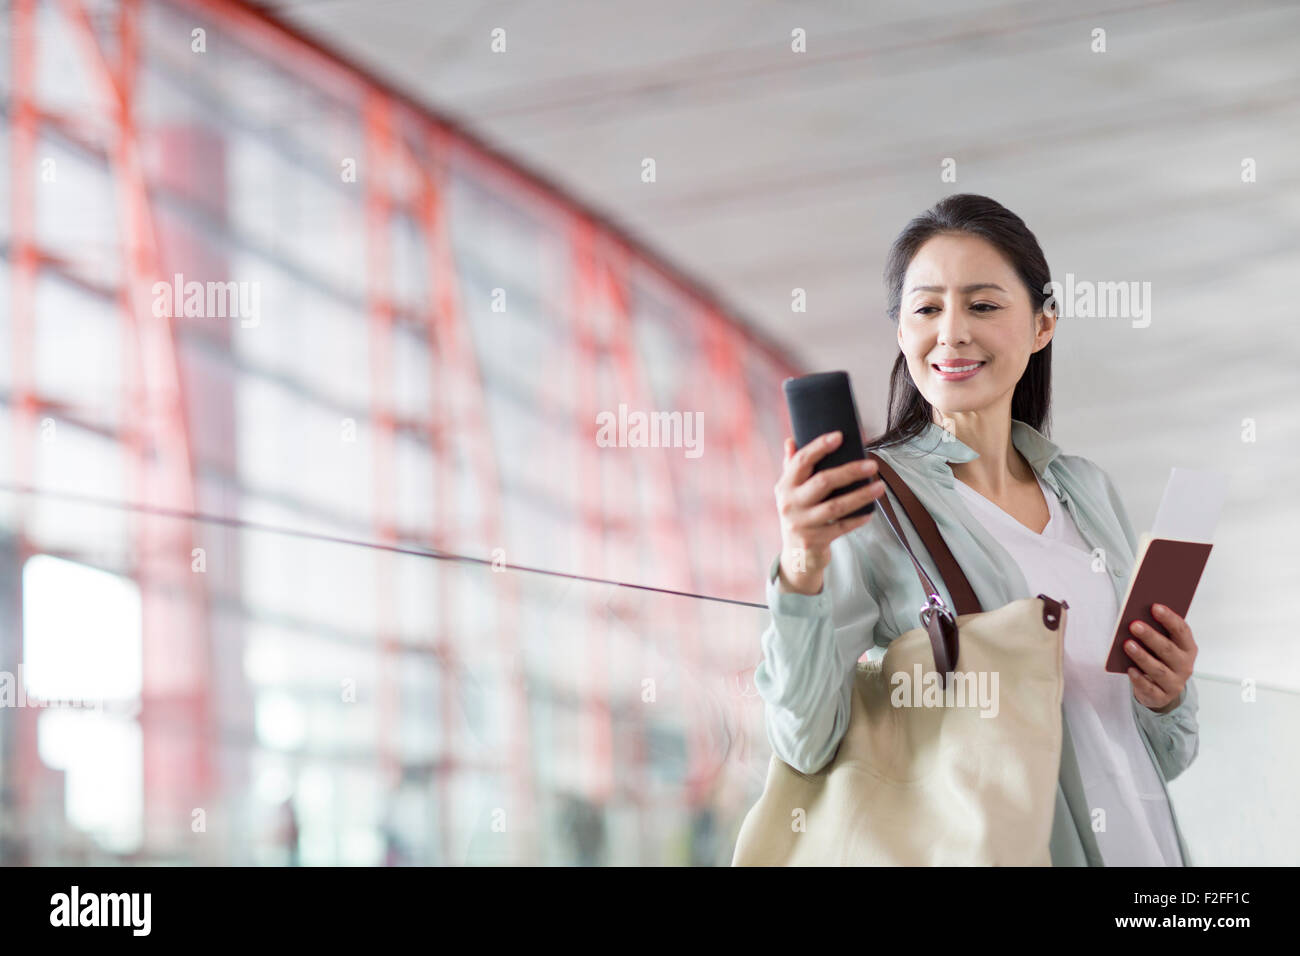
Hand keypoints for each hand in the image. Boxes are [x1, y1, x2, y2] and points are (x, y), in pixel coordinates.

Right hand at [774, 431, 886, 594]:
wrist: (795, 556)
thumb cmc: (798, 514)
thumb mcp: (789, 492)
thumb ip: (791, 466)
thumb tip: (791, 440)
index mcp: (785, 486)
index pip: (801, 461)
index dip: (819, 446)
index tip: (839, 436)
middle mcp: (790, 504)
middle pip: (823, 482)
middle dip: (850, 471)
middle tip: (872, 465)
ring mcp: (802, 523)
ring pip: (836, 506)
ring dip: (861, 495)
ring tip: (879, 487)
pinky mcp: (815, 540)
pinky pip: (841, 527)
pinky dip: (857, 519)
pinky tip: (871, 511)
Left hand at [1125, 604, 1197, 713]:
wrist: (1162, 691)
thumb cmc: (1160, 659)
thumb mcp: (1163, 645)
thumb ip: (1157, 631)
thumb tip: (1138, 615)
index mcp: (1188, 648)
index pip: (1181, 631)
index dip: (1169, 618)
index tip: (1155, 606)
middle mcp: (1185, 666)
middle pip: (1168, 650)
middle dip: (1151, 636)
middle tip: (1134, 624)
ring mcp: (1175, 683)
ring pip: (1158, 669)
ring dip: (1142, 656)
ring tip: (1127, 644)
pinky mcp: (1161, 697)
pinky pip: (1149, 688)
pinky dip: (1139, 678)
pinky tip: (1129, 669)